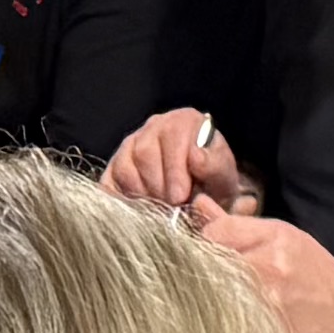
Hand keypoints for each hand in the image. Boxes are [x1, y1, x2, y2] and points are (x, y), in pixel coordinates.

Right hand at [102, 109, 253, 217]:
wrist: (201, 196)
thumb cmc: (213, 184)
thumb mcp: (223, 176)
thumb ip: (215, 165)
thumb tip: (196, 156)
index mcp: (183, 121)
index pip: (172, 135)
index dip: (174, 169)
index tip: (181, 196)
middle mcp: (154, 127)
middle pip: (144, 152)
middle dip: (159, 186)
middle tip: (171, 208)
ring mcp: (130, 145)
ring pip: (125, 167)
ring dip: (142, 194)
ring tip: (160, 210)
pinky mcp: (114, 167)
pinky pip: (110, 181)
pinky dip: (123, 199)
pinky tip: (141, 210)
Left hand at [191, 205, 333, 332]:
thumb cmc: (321, 283)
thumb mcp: (288, 242)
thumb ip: (240, 227)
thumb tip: (200, 208)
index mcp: (277, 237)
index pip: (216, 231)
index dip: (204, 242)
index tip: (205, 252)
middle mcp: (269, 265)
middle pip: (207, 262)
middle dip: (202, 270)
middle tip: (208, 279)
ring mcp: (263, 300)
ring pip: (210, 293)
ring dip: (209, 296)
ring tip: (222, 301)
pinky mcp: (260, 332)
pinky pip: (222, 321)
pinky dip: (220, 320)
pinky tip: (232, 321)